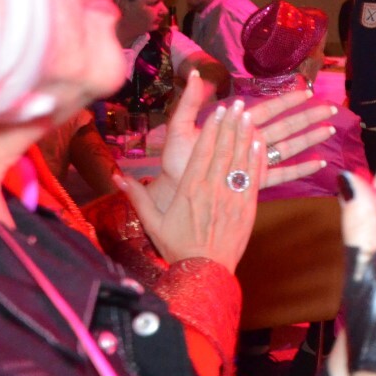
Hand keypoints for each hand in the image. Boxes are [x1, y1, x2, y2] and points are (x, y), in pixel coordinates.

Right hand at [117, 101, 261, 271]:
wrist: (205, 272)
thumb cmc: (178, 247)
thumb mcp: (153, 222)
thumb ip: (137, 196)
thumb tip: (116, 176)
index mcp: (189, 189)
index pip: (202, 151)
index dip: (211, 128)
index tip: (216, 110)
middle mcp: (212, 189)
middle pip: (222, 150)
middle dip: (229, 124)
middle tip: (235, 103)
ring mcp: (231, 197)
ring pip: (240, 160)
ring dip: (245, 135)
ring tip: (248, 115)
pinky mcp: (247, 208)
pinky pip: (253, 178)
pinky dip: (257, 159)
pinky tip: (260, 143)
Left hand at [149, 79, 336, 208]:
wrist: (174, 189)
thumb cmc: (176, 159)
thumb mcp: (180, 127)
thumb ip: (190, 101)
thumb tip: (198, 73)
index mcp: (237, 125)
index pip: (268, 109)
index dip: (288, 101)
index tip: (307, 92)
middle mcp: (250, 141)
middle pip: (286, 126)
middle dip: (308, 117)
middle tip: (331, 109)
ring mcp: (255, 161)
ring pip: (289, 146)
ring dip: (310, 138)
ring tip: (329, 130)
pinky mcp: (256, 180)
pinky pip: (283, 173)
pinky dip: (301, 169)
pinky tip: (318, 163)